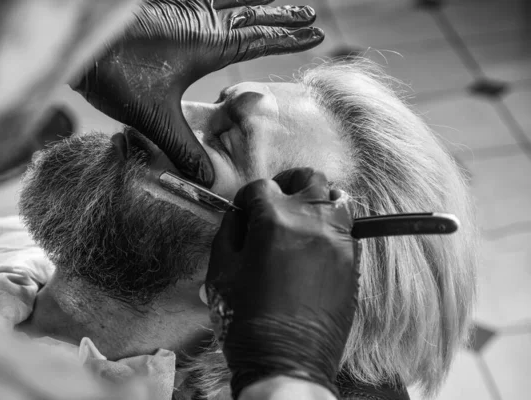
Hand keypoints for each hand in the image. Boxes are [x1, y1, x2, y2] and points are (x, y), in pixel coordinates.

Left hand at [73, 0, 323, 185]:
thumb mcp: (155, 118)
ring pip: (230, 2)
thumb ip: (184, 149)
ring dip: (256, 2)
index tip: (316, 31)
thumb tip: (208, 181)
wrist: (76, 39)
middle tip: (308, 10)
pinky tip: (218, 4)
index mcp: (209, 43)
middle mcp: (201, 21)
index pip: (260, 39)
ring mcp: (182, 10)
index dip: (289, 37)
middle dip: (281, 14)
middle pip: (252, 13)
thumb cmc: (117, 73)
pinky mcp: (164, 8)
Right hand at [206, 168, 360, 398]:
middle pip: (307, 178)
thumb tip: (239, 215)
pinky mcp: (352, 260)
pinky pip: (347, 227)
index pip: (261, 187)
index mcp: (274, 221)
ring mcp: (338, 240)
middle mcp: (312, 222)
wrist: (287, 360)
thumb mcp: (221, 271)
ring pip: (335, 196)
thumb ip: (229, 232)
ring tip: (300, 218)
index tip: (244, 211)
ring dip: (315, 201)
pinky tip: (314, 243)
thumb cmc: (248, 320)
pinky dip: (331, 225)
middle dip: (286, 185)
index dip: (247, 198)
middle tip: (275, 201)